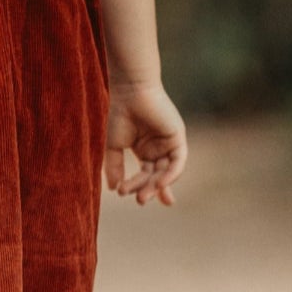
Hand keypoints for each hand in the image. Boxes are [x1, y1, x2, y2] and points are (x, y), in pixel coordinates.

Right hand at [105, 78, 186, 205]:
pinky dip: (171, 174)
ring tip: (144, 196)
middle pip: (156, 176)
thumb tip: (113, 190)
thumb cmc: (119, 114)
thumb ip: (114, 167)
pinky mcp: (177, 138)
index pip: (146, 175)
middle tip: (139, 200)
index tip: (128, 197)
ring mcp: (169, 143)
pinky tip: (160, 184)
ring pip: (167, 172)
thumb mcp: (114, 145)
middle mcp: (158, 148)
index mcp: (145, 150)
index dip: (141, 188)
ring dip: (157, 185)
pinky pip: (178, 162)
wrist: (129, 91)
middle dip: (149, 189)